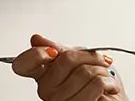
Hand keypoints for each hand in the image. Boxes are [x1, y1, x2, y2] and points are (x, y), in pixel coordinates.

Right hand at [11, 34, 127, 100]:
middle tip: (100, 62)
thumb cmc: (95, 82)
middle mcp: (46, 91)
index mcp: (44, 75)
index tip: (53, 51)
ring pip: (84, 72)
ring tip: (105, 79)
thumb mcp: (78, 60)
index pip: (23, 64)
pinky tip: (109, 87)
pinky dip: (109, 82)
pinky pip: (96, 84)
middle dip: (91, 57)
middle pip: (65, 59)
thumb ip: (59, 50)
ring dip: (103, 71)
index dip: (35, 54)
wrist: (111, 100)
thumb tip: (36, 39)